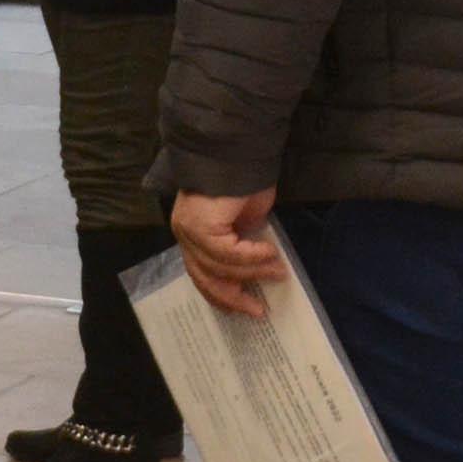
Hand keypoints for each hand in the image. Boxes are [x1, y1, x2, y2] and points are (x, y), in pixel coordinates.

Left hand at [171, 189, 284, 318]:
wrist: (239, 150)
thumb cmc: (245, 181)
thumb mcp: (246, 222)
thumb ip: (244, 245)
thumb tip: (254, 270)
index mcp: (192, 235)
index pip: (201, 274)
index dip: (223, 295)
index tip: (245, 308)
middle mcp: (185, 233)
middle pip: (205, 277)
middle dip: (233, 296)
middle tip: (258, 310)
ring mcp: (189, 229)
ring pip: (219, 266)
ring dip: (252, 272)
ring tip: (277, 272)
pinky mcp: (199, 224)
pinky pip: (227, 252)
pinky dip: (251, 256)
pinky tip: (270, 253)